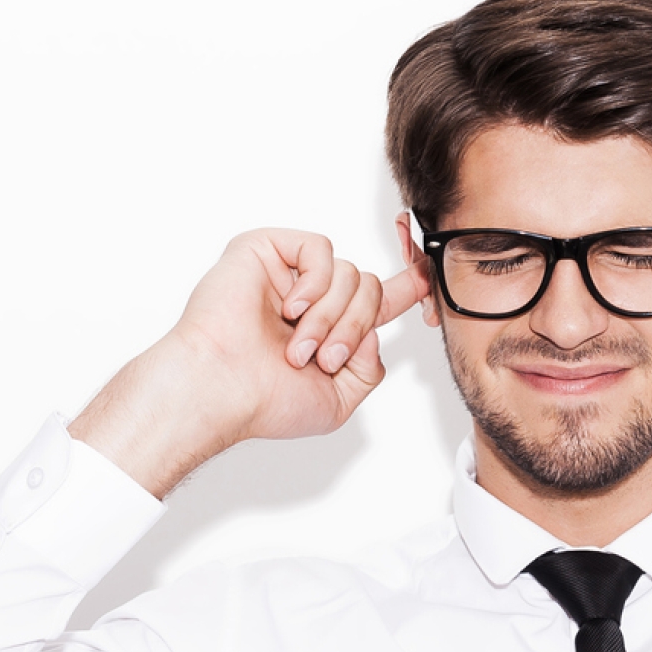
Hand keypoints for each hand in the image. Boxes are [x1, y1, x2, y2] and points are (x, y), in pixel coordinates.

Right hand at [169, 228, 422, 443]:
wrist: (223, 390)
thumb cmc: (266, 402)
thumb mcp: (339, 400)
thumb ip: (369, 368)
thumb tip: (375, 332)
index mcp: (329, 329)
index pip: (378, 301)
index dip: (407, 289)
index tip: (428, 278)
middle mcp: (312, 299)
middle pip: (370, 289)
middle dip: (356, 328)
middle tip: (324, 359)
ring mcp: (290, 274)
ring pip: (351, 274)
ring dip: (330, 319)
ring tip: (298, 348)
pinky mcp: (268, 250)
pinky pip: (321, 250)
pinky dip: (315, 285)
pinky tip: (289, 311)